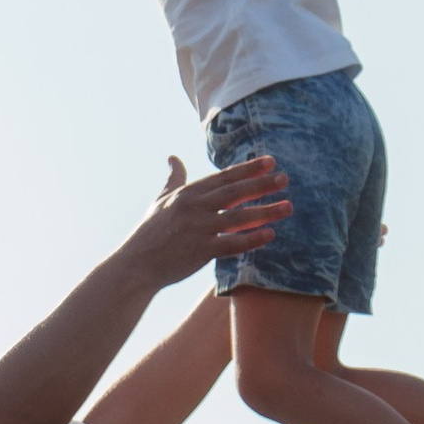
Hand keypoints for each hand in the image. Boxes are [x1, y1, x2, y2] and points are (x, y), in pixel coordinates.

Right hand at [128, 151, 289, 287]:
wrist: (136, 264)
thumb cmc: (149, 233)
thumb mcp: (160, 201)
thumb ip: (173, 179)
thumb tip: (172, 158)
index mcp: (188, 194)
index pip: (224, 177)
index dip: (248, 169)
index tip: (270, 161)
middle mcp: (194, 207)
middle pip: (234, 192)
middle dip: (262, 184)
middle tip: (284, 178)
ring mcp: (197, 229)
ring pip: (238, 217)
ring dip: (266, 211)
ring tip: (288, 206)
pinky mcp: (200, 251)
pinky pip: (232, 243)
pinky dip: (251, 239)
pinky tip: (270, 234)